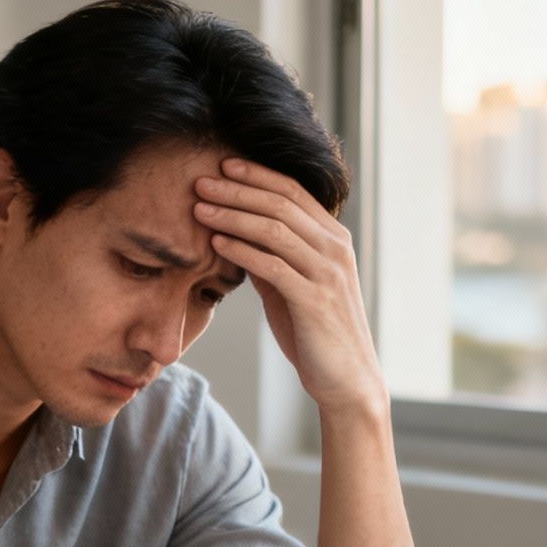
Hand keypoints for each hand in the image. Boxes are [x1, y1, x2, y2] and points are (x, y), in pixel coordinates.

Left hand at [193, 158, 386, 416]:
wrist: (346, 380)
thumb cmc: (316, 335)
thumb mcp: (290, 289)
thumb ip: (272, 260)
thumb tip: (237, 236)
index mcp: (332, 240)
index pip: (293, 192)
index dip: (257, 175)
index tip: (223, 165)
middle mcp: (334, 249)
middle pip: (281, 204)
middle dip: (237, 189)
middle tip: (201, 180)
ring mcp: (327, 273)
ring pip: (275, 229)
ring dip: (233, 215)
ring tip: (199, 207)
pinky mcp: (315, 300)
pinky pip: (273, 266)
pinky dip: (242, 250)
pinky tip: (216, 242)